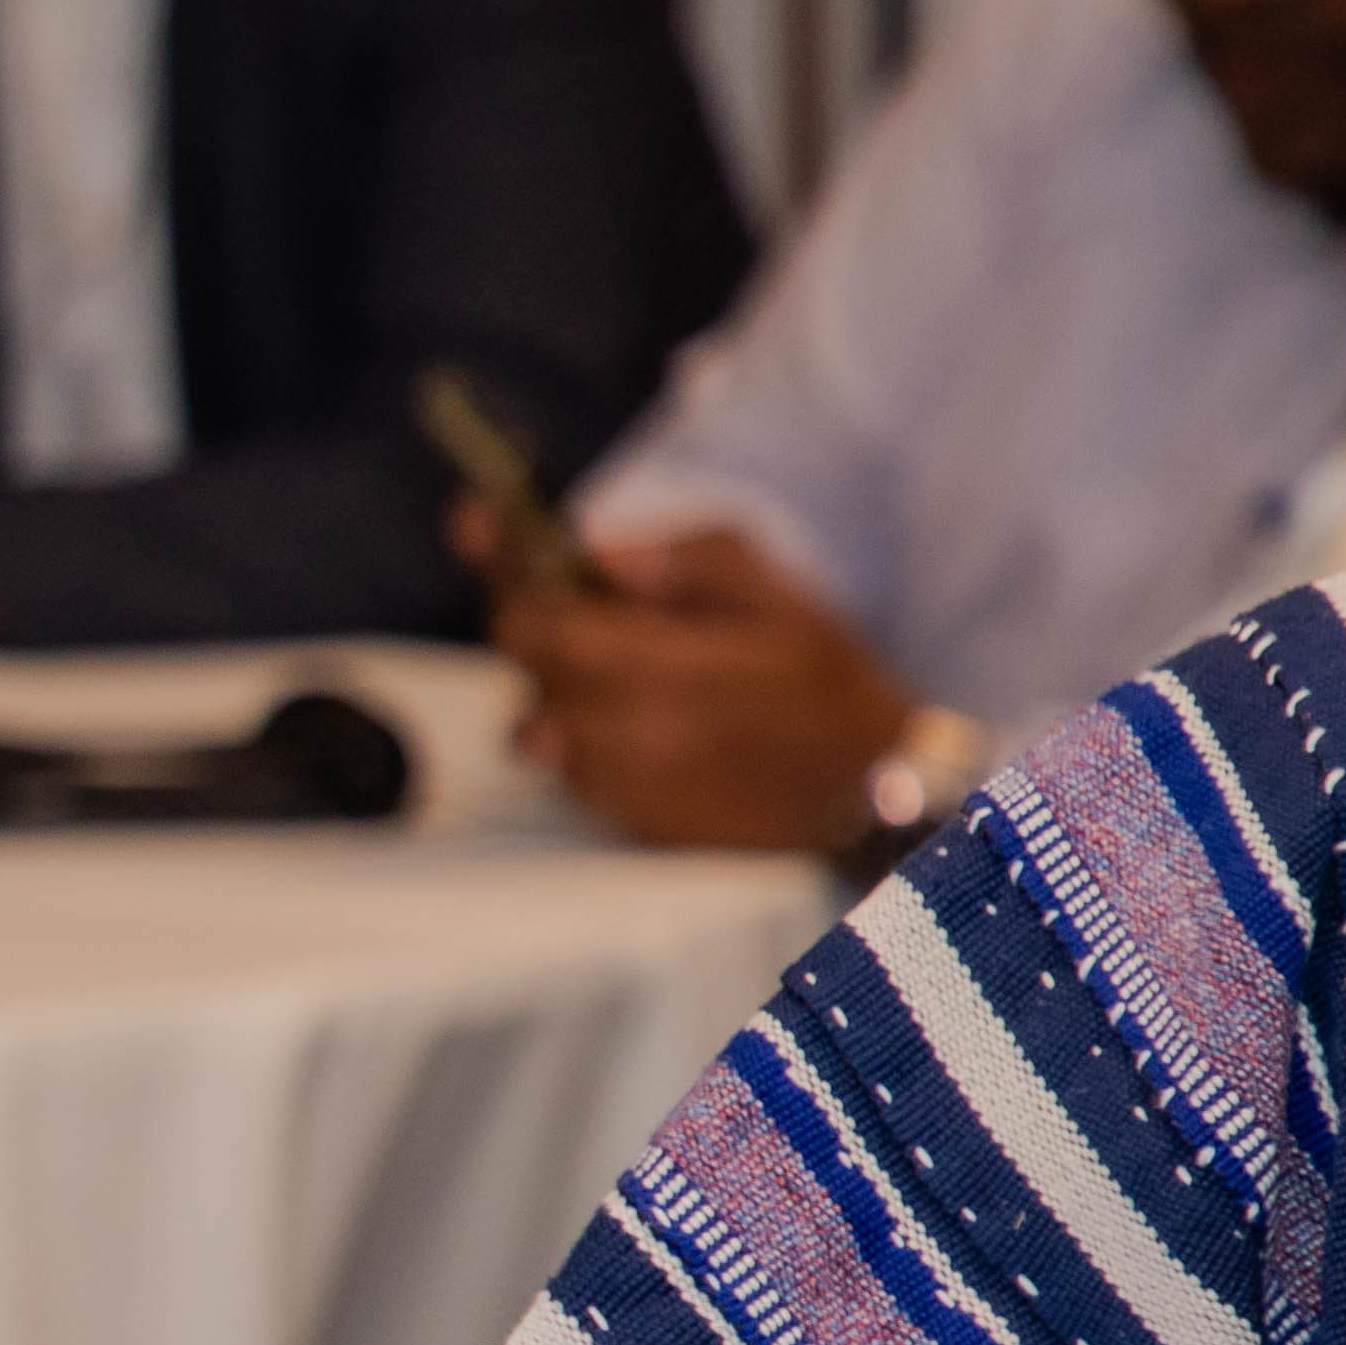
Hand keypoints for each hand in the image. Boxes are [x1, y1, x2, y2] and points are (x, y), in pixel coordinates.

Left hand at [484, 516, 913, 850]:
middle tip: (581, 599)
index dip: (504, 571)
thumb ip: (679, 556)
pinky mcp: (625, 822)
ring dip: (562, 686)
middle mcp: (624, 733)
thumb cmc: (824, 675)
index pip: (535, 621)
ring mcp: (619, 785)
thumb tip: (593, 547)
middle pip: (526, 663)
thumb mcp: (774, 588)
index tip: (477, 522)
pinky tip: (646, 721)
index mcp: (658, 666)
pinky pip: (569, 770)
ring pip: (538, 721)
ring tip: (635, 669)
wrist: (869, 786)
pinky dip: (585, 737)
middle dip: (539, 621)